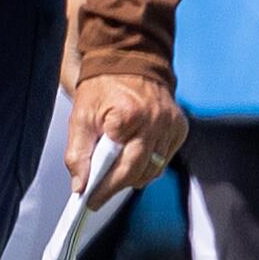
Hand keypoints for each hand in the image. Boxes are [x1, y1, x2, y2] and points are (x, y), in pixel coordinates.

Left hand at [67, 71, 184, 206]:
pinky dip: (148, 164)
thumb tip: (80, 184)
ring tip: (111, 180)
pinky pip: (165, 158)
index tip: (90, 199)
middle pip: (139, 171)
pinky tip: (132, 162)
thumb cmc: (103, 86)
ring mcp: (171, 125)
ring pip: (154, 169)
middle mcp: (155, 122)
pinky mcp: (180, 127)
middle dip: (117, 187)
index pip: (119, 165)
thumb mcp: (80, 115)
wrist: (128, 59)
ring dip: (133, 177)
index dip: (104, 186)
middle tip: (98, 196)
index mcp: (129, 116)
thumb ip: (78, 152)